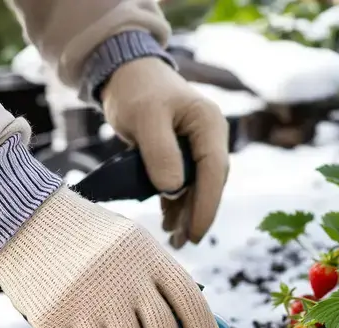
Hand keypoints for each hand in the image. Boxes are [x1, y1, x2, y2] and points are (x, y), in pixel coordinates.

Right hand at [0, 189, 222, 327]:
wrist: (23, 219)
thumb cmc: (89, 239)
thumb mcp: (134, 245)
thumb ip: (162, 285)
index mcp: (147, 257)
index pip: (191, 307)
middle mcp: (120, 282)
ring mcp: (86, 304)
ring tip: (102, 322)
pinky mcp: (53, 321)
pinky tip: (70, 314)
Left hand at [101, 57, 228, 247]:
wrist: (124, 73)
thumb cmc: (136, 90)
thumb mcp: (146, 118)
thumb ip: (160, 152)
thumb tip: (174, 190)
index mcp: (209, 124)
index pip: (214, 170)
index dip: (207, 205)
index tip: (195, 233)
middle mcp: (210, 137)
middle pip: (210, 183)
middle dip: (197, 215)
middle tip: (182, 244)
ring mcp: (198, 146)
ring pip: (198, 187)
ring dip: (186, 213)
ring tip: (173, 240)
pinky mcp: (183, 154)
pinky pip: (185, 183)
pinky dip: (176, 204)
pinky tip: (168, 223)